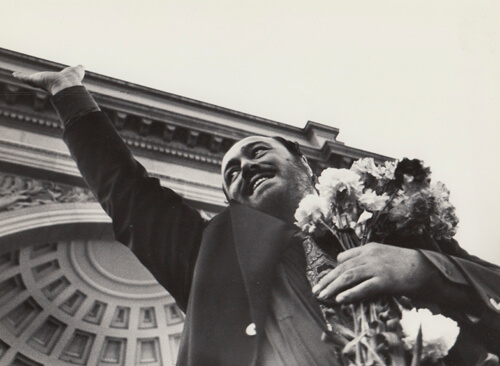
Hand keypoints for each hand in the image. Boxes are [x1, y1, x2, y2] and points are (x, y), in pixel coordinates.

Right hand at [13, 65, 84, 94]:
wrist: (67, 84)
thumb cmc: (73, 79)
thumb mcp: (77, 71)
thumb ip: (78, 69)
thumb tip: (82, 66)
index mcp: (56, 81)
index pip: (50, 79)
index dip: (46, 78)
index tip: (41, 78)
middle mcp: (47, 82)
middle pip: (38, 81)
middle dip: (32, 79)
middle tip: (25, 77)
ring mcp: (40, 81)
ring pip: (30, 79)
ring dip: (23, 77)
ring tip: (16, 75)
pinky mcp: (35, 80)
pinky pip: (26, 78)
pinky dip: (20, 76)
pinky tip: (14, 74)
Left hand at [312, 243, 432, 303]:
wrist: (430, 268)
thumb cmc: (408, 265)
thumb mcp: (385, 257)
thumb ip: (369, 261)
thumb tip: (354, 273)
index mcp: (369, 249)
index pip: (344, 257)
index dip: (332, 270)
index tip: (324, 280)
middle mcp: (370, 256)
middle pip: (343, 268)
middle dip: (327, 280)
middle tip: (316, 290)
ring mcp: (378, 267)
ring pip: (349, 276)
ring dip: (333, 287)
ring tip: (323, 296)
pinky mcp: (386, 280)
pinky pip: (364, 287)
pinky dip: (351, 293)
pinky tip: (340, 299)